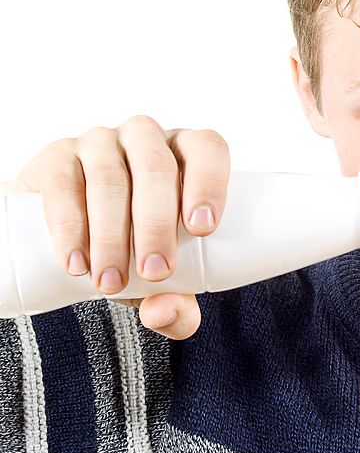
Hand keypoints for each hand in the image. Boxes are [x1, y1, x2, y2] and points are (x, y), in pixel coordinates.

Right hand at [13, 114, 230, 338]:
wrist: (76, 243)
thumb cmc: (137, 251)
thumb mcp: (165, 281)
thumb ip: (177, 306)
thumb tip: (164, 312)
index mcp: (186, 154)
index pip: (207, 149)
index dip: (209, 182)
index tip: (202, 228)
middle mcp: (145, 139)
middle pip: (157, 168)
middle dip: (157, 225)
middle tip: (156, 273)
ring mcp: (99, 143)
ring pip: (110, 178)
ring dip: (112, 234)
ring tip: (111, 282)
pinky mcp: (56, 157)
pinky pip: (63, 184)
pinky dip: (70, 226)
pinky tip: (76, 261)